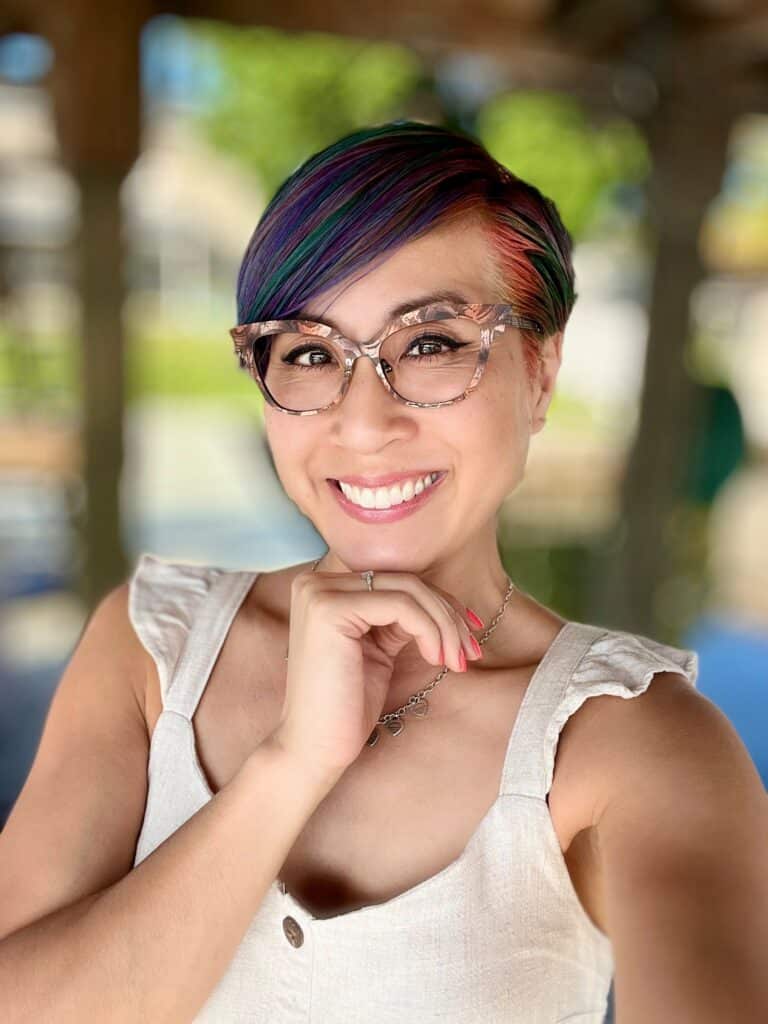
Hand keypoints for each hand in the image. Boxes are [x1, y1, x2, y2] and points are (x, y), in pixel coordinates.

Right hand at [269, 568, 480, 783]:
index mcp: (325, 589)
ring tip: (458, 660)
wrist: (314, 749)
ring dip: (445, 626)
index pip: (397, 582)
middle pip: (405, 582)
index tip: (470, 635)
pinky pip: (402, 606)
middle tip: (471, 652)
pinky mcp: (329, 609)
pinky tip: (436, 659)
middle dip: (448, 616)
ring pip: (408, 591)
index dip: (440, 605)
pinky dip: (430, 631)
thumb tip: (449, 605)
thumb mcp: (378, 649)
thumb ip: (398, 619)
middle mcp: (317, 583)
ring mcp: (320, 593)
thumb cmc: (347, 707)